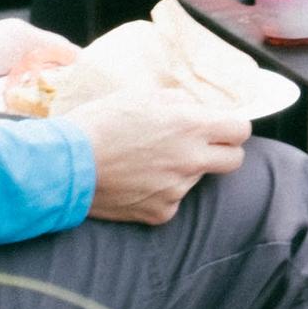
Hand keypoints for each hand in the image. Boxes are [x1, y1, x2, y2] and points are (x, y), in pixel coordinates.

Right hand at [69, 84, 245, 224]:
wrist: (66, 164)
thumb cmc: (101, 122)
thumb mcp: (142, 95)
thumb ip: (178, 101)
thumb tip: (193, 107)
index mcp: (192, 125)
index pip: (241, 130)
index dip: (232, 126)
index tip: (221, 126)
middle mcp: (191, 159)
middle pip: (234, 160)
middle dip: (223, 151)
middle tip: (198, 145)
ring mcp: (176, 190)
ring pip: (198, 179)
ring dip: (185, 170)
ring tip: (149, 161)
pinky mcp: (159, 213)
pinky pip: (173, 201)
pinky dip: (162, 193)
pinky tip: (138, 182)